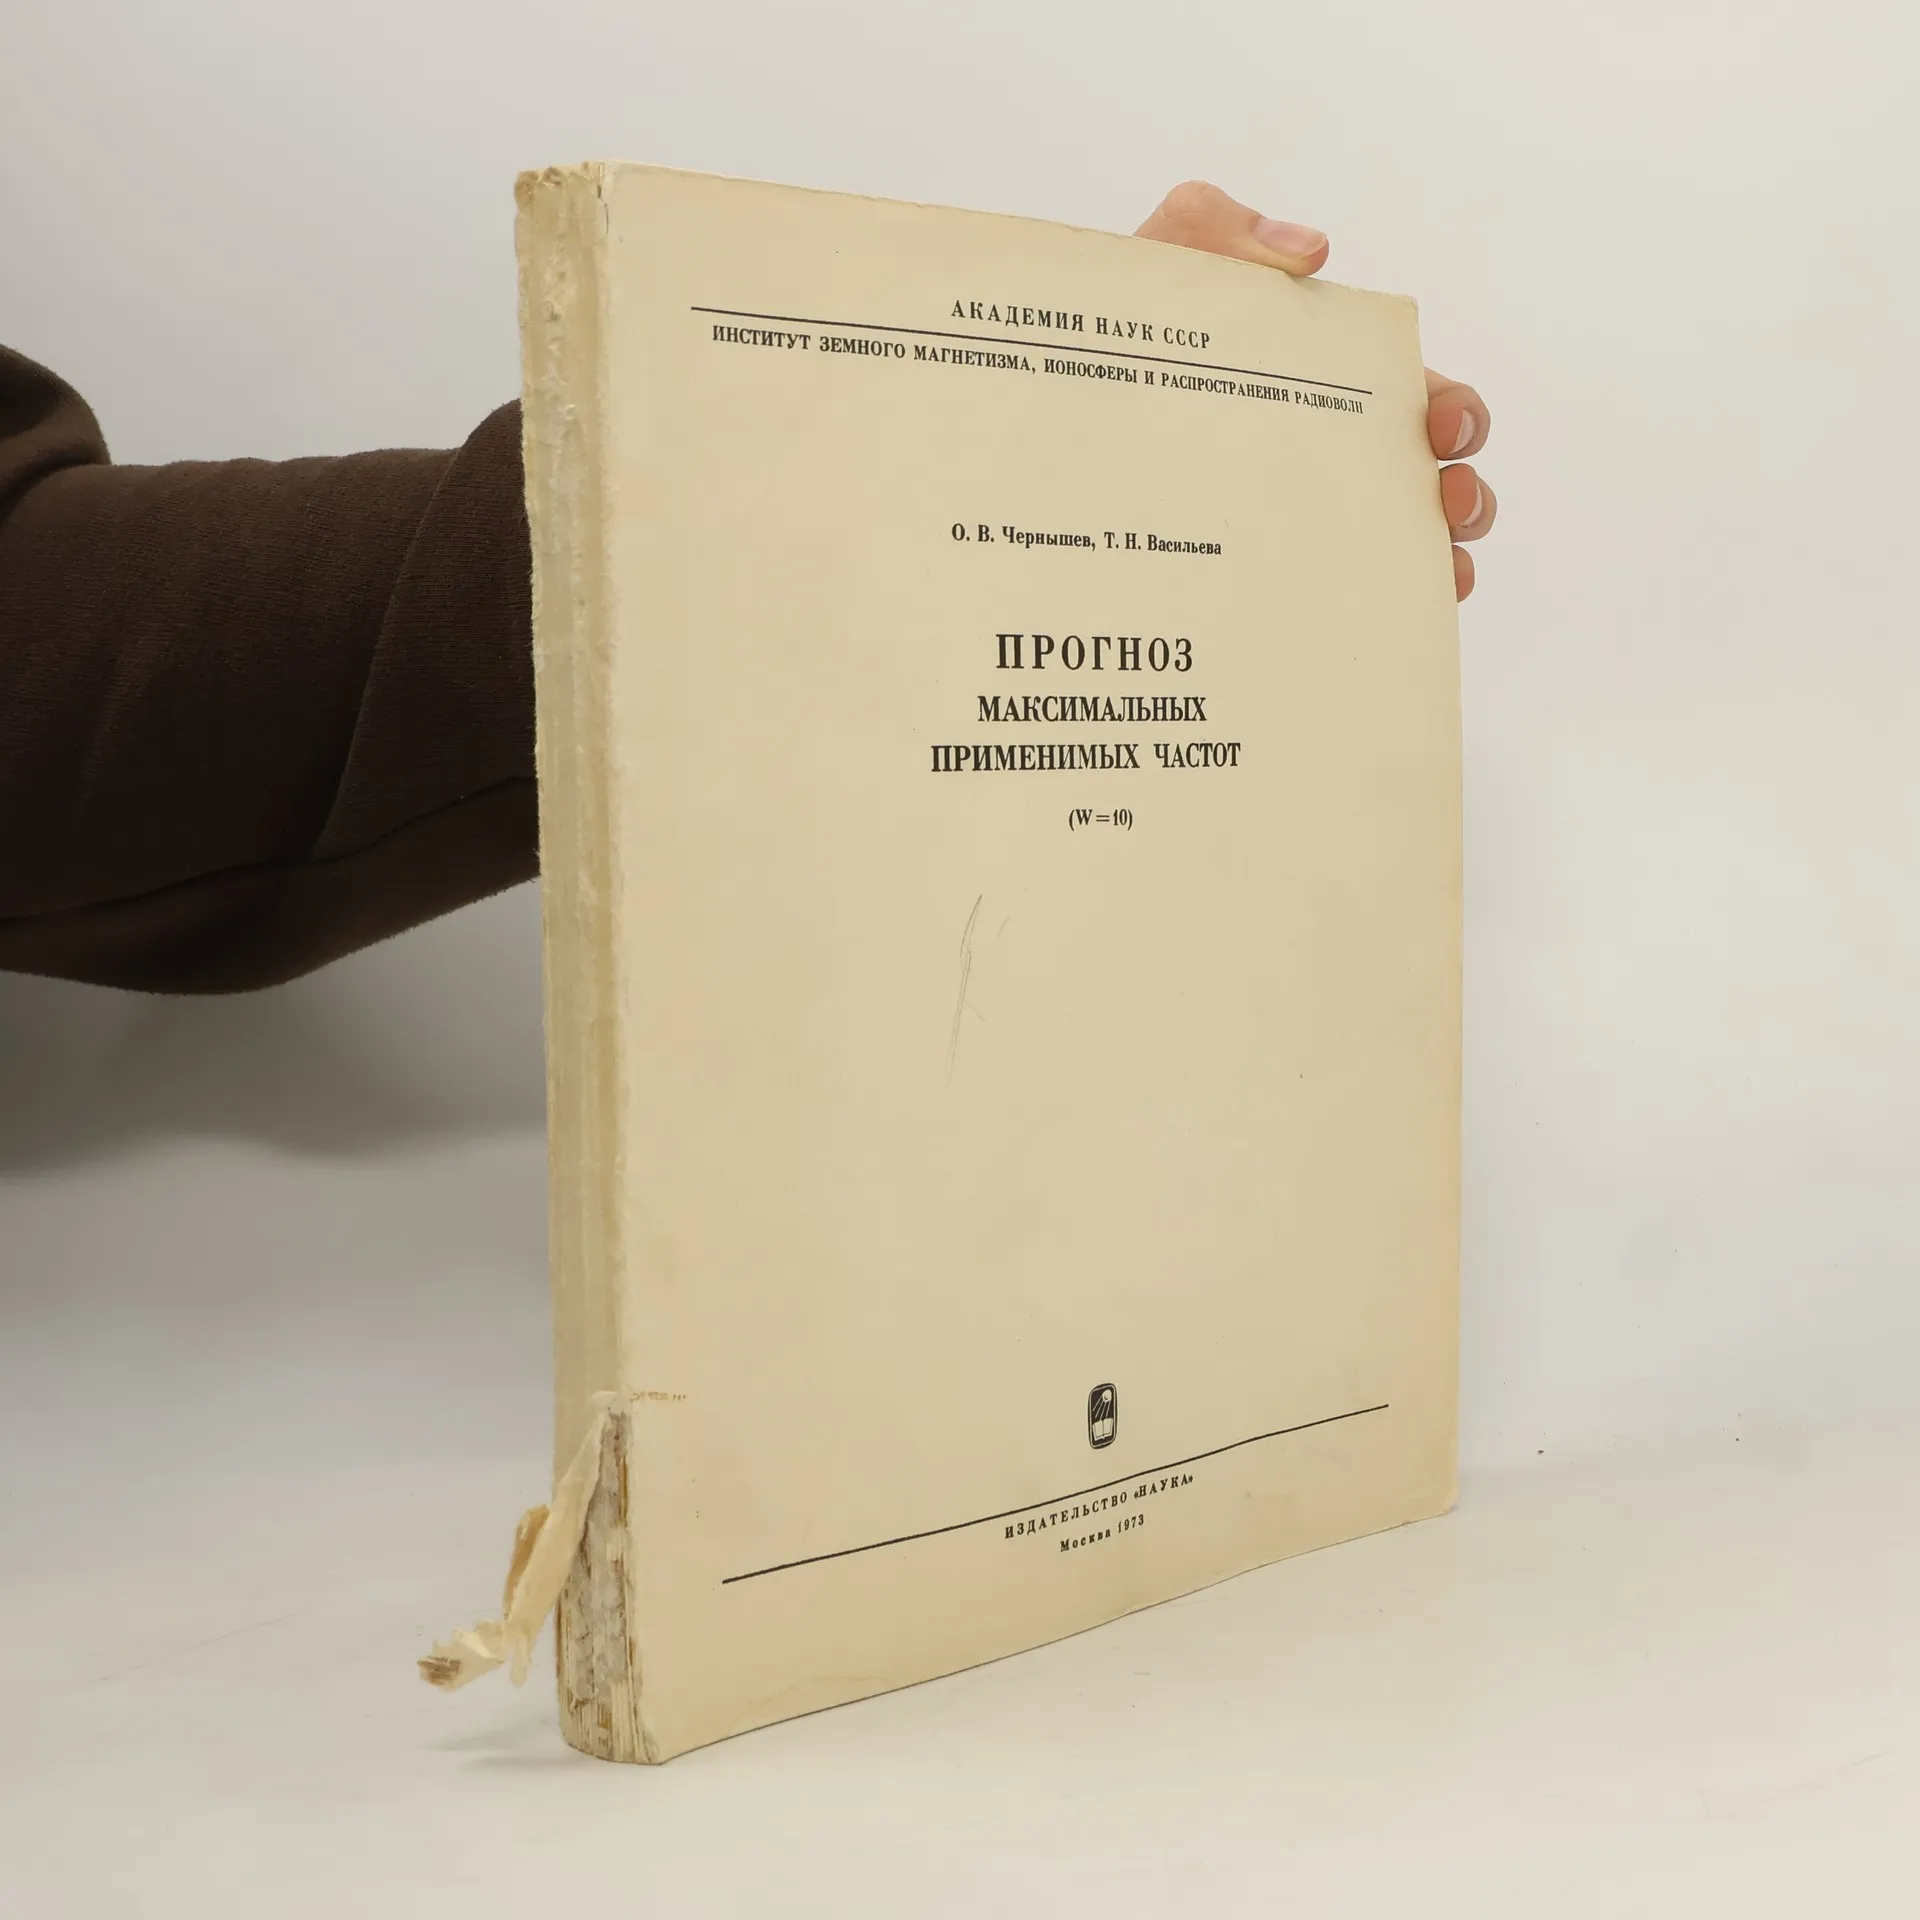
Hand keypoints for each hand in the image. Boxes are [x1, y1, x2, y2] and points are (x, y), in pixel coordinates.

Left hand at [1136, 182, 1493, 601]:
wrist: (1029, 422)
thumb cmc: (1109, 337)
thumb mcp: (1156, 262)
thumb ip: (1216, 226)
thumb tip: (1310, 254)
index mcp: (1328, 383)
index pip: (1419, 398)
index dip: (1454, 412)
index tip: (1444, 425)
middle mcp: (1326, 459)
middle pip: (1431, 483)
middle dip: (1463, 493)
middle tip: (1447, 498)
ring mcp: (1298, 526)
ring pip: (1400, 552)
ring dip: (1437, 561)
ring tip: (1436, 566)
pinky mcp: (1261, 585)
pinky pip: (1341, 606)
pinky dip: (1385, 612)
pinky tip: (1390, 617)